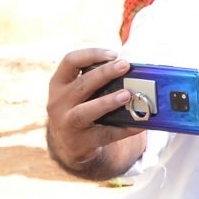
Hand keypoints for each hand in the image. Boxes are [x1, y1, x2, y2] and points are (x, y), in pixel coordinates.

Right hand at [45, 49, 145, 169]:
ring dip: (107, 102)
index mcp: (59, 83)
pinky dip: (123, 129)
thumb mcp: (78, 91)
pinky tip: (139, 124)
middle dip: (104, 73)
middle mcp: (58, 102)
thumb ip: (96, 80)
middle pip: (82, 84)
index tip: (113, 54)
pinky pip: (105, 134)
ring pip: (85, 112)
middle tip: (124, 65)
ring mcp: (67, 124)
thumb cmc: (81, 107)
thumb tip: (134, 70)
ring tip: (127, 95)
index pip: (70, 61)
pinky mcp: (81, 142)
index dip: (91, 54)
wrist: (69, 144)